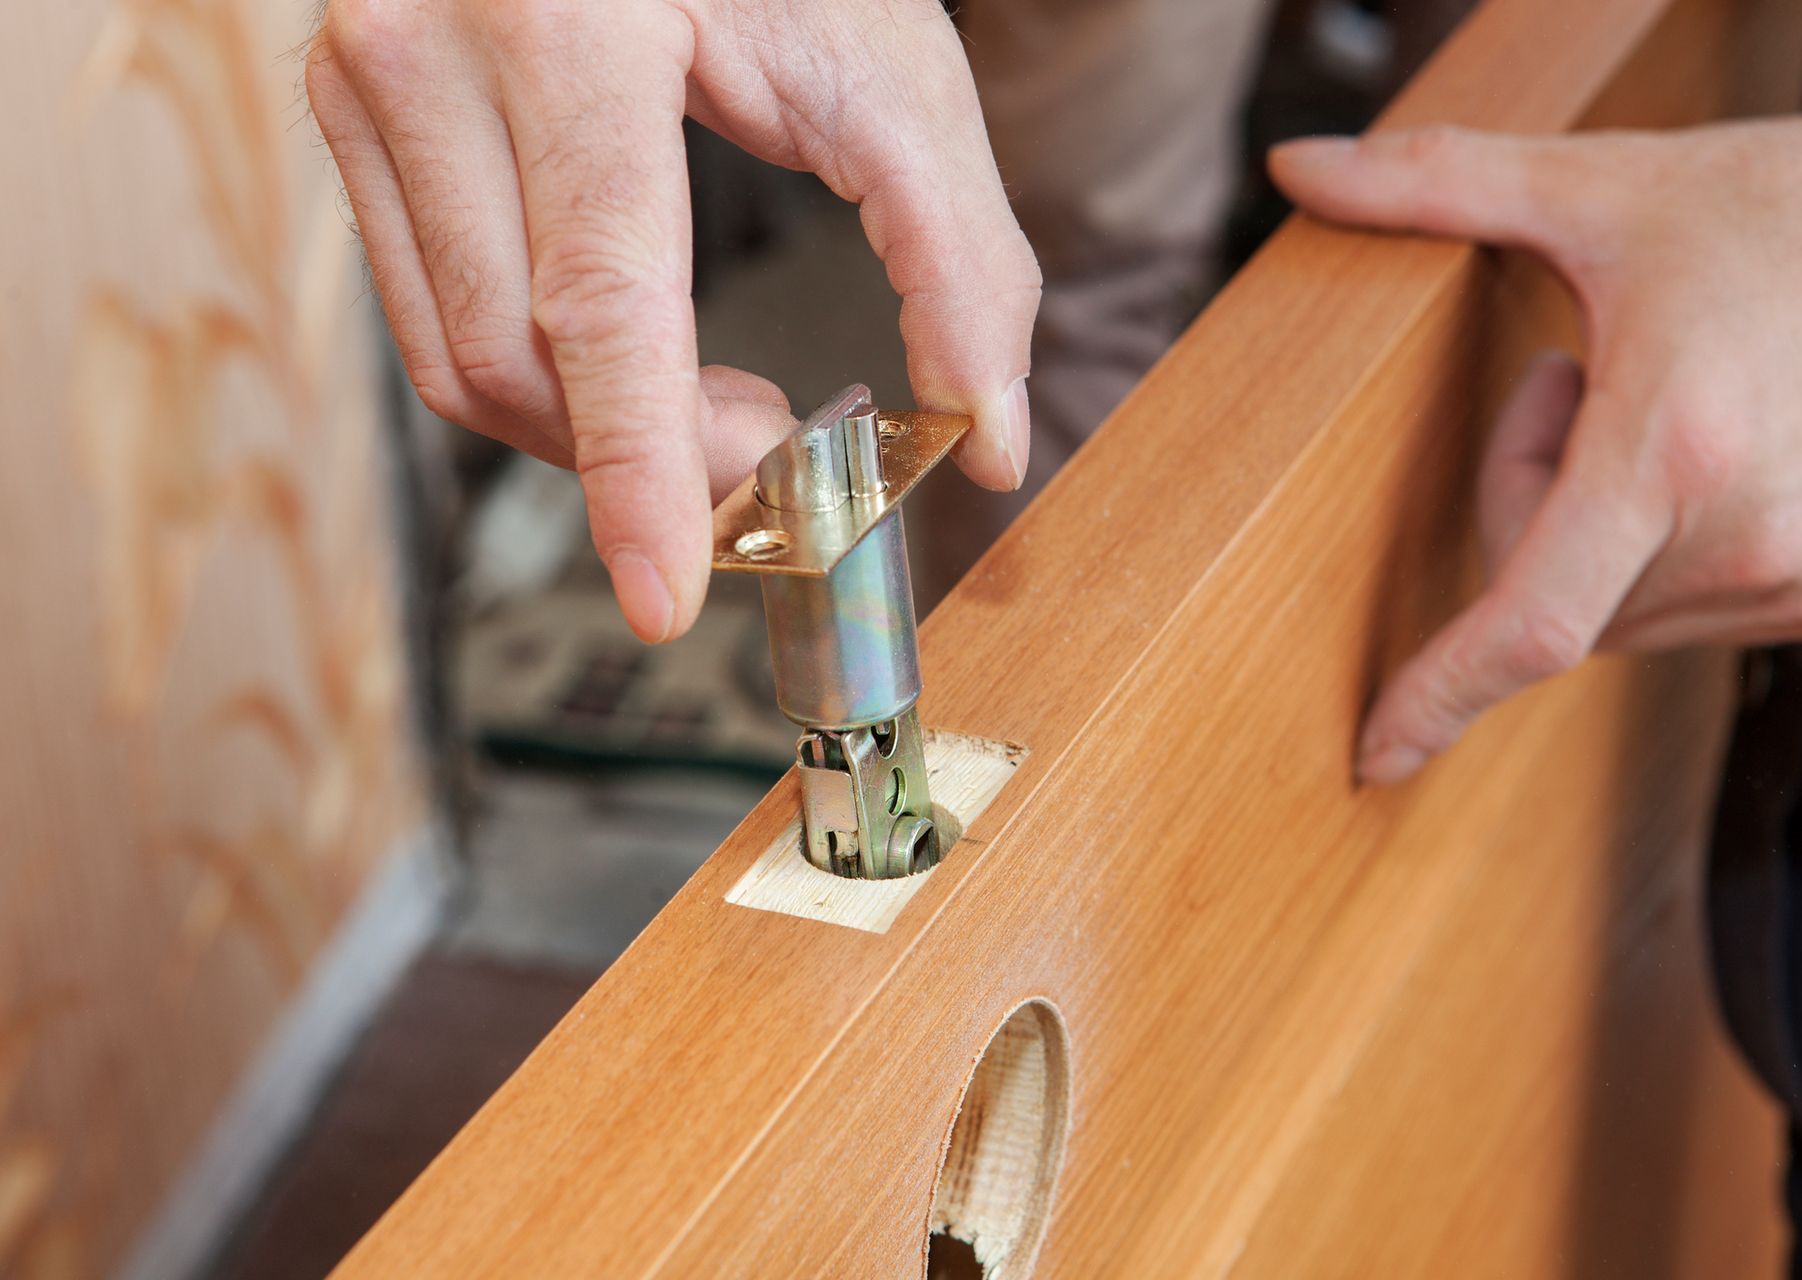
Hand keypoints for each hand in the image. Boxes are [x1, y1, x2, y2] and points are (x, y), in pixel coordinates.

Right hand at [307, 0, 1038, 640]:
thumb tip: (992, 439)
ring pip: (459, 362)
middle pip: (516, 359)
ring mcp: (367, 85)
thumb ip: (962, 259)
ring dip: (595, 438)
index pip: (596, 304)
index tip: (665, 593)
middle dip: (649, 461)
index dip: (636, 471)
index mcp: (566, 26)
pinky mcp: (358, 124)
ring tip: (723, 409)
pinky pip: (432, 317)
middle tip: (775, 455)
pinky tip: (640, 366)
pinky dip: (544, 384)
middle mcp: (429, 49)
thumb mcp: (894, 72)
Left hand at [1269, 94, 1801, 783]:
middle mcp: (1753, 540)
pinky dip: (1678, 553)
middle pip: (1557, 597)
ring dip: (1604, 535)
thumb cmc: (1781, 208)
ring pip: (1626, 614)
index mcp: (1674, 453)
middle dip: (1528, 503)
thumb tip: (1293, 167)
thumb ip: (1432, 183)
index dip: (1439, 696)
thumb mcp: (1596, 189)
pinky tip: (1731, 451)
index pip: (1527, 625)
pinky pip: (1705, 612)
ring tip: (1674, 404)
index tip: (1375, 755)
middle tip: (1577, 381)